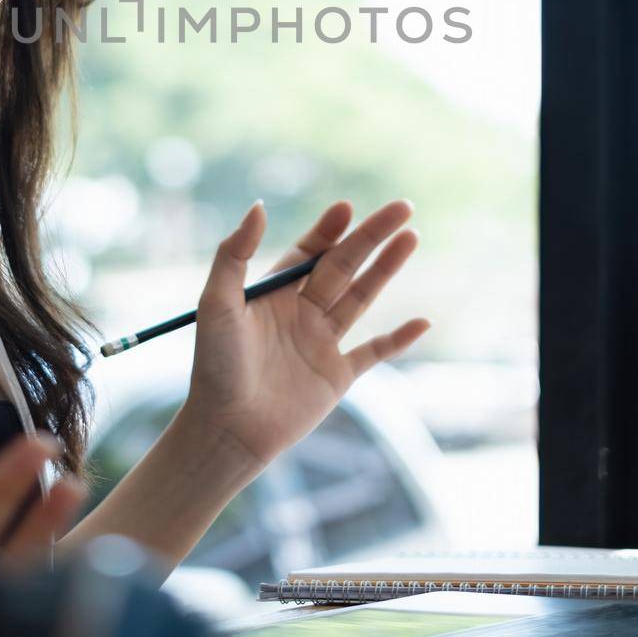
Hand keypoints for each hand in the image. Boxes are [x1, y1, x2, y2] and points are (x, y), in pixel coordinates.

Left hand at [183, 198, 429, 473]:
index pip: (310, 251)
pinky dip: (399, 339)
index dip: (329, 229)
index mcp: (274, 293)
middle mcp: (302, 313)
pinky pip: (375, 352)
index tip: (347, 207)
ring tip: (411, 238)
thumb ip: (233, 255)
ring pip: (362, 297)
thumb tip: (258, 206)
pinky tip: (423, 321)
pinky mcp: (337, 377)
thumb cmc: (214, 365)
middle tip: (402, 207)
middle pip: (344, 265)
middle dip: (372, 236)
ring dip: (387, 268)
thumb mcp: (216, 303)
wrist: (226, 429)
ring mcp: (322, 344)